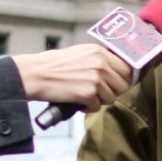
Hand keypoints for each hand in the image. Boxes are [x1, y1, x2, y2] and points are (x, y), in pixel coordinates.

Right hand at [13, 42, 132, 111]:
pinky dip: (87, 108)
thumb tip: (116, 70)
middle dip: (112, 91)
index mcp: (99, 52)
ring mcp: (95, 79)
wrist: (35, 74)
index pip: (126, 68)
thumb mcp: (80, 53)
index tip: (115, 83)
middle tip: (98, 92)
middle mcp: (100, 64)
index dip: (122, 78)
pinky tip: (77, 101)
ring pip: (111, 98)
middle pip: (122, 85)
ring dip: (99, 100)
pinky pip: (96, 107)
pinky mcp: (88, 94)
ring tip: (84, 95)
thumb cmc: (54, 65)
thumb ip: (99, 59)